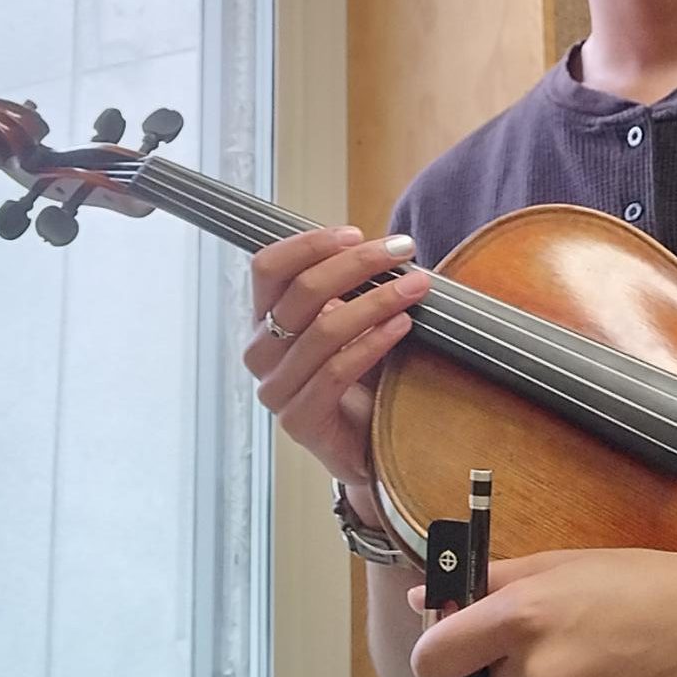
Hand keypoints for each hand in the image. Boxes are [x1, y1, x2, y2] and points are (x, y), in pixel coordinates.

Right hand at [245, 226, 429, 483]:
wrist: (365, 443)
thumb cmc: (359, 373)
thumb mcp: (350, 320)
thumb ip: (351, 287)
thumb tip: (387, 247)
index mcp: (264, 319)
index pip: (268, 267)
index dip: (310, 244)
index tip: (356, 233)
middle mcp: (260, 351)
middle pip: (302, 292)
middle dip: (358, 264)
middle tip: (402, 251)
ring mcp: (276, 389)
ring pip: (323, 330)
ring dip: (377, 300)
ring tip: (415, 287)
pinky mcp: (298, 421)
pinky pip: (336, 372)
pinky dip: (373, 343)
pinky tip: (402, 326)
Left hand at [409, 548, 676, 676]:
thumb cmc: (644, 582)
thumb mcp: (565, 563)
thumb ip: (490, 580)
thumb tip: (423, 594)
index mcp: (522, 614)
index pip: (435, 656)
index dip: (438, 653)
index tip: (452, 648)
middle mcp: (536, 670)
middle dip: (512, 665)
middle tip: (566, 637)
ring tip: (607, 658)